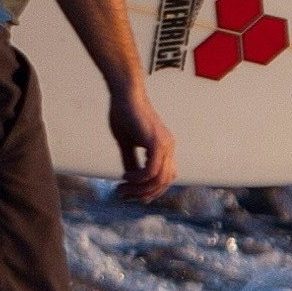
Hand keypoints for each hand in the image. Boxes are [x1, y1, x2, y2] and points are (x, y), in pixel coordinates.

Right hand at [107, 78, 174, 205]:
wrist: (125, 94)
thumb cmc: (124, 113)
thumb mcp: (127, 143)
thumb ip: (131, 161)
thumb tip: (131, 180)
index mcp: (165, 147)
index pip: (165, 178)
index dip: (151, 190)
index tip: (133, 195)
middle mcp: (169, 147)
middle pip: (163, 182)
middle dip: (143, 193)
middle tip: (124, 195)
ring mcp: (165, 145)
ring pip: (158, 179)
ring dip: (139, 189)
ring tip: (122, 188)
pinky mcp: (156, 143)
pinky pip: (151, 171)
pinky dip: (138, 178)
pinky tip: (126, 176)